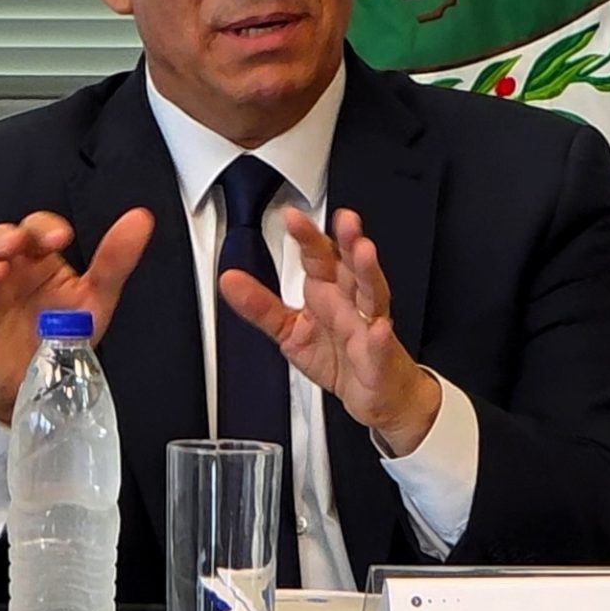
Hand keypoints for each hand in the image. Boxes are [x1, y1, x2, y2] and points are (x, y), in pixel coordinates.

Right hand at [0, 208, 153, 422]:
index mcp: (40, 260)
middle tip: (15, 245)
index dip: (44, 227)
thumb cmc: (63, 335)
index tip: (59, 237)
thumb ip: (116, 260)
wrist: (37, 386)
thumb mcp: (96, 299)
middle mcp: (10, 272)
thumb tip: (141, 219)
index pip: (37, 229)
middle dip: (2, 237)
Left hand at [219, 207, 440, 455]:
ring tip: (364, 253)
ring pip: (372, 294)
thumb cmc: (338, 356)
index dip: (307, 237)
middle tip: (344, 221)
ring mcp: (368, 327)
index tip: (293, 217)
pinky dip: (379, 337)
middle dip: (348, 242)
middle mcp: (351, 302)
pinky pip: (380, 346)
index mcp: (328, 291)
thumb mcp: (290, 331)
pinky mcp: (380, 358)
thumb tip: (229, 280)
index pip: (318, 256)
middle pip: (351, 266)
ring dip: (368, 273)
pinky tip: (377, 327)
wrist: (375, 393)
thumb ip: (260, 306)